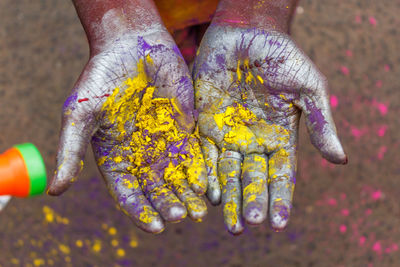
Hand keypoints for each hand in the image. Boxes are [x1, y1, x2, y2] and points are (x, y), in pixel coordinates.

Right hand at [47, 2, 207, 233]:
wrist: (131, 46)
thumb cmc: (101, 78)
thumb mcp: (80, 113)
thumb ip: (70, 150)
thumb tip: (55, 191)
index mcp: (115, 157)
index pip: (128, 193)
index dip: (140, 211)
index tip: (156, 226)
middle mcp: (141, 156)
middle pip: (157, 189)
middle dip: (169, 204)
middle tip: (182, 216)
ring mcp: (164, 143)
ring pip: (178, 177)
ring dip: (189, 195)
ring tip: (200, 211)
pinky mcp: (184, 128)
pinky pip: (194, 154)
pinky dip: (200, 170)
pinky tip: (208, 184)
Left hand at [193, 21, 346, 232]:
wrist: (244, 32)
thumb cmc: (281, 56)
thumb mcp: (307, 87)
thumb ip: (320, 123)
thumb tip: (340, 160)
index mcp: (279, 137)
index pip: (281, 175)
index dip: (280, 199)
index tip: (278, 223)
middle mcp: (252, 142)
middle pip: (251, 179)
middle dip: (250, 201)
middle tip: (247, 224)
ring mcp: (227, 135)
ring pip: (226, 172)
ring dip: (227, 197)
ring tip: (227, 220)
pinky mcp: (204, 123)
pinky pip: (203, 153)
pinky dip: (204, 173)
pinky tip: (206, 192)